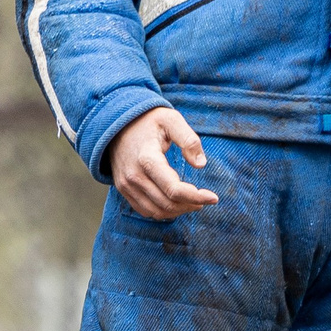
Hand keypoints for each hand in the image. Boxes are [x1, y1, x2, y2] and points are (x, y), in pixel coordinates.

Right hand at [106, 106, 218, 220]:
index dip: (196, 197)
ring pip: (157, 211)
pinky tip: (176, 203)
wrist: (117, 123)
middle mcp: (134, 176)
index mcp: (147, 158)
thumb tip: (200, 164)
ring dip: (179, 211)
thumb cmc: (149, 121)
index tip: (214, 197)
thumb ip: (188, 139)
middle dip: (191, 204)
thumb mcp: (171, 119)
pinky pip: (145, 210)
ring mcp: (126, 185)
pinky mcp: (123, 189)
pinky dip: (163, 212)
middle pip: (167, 203)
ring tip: (193, 202)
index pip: (174, 189)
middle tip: (205, 199)